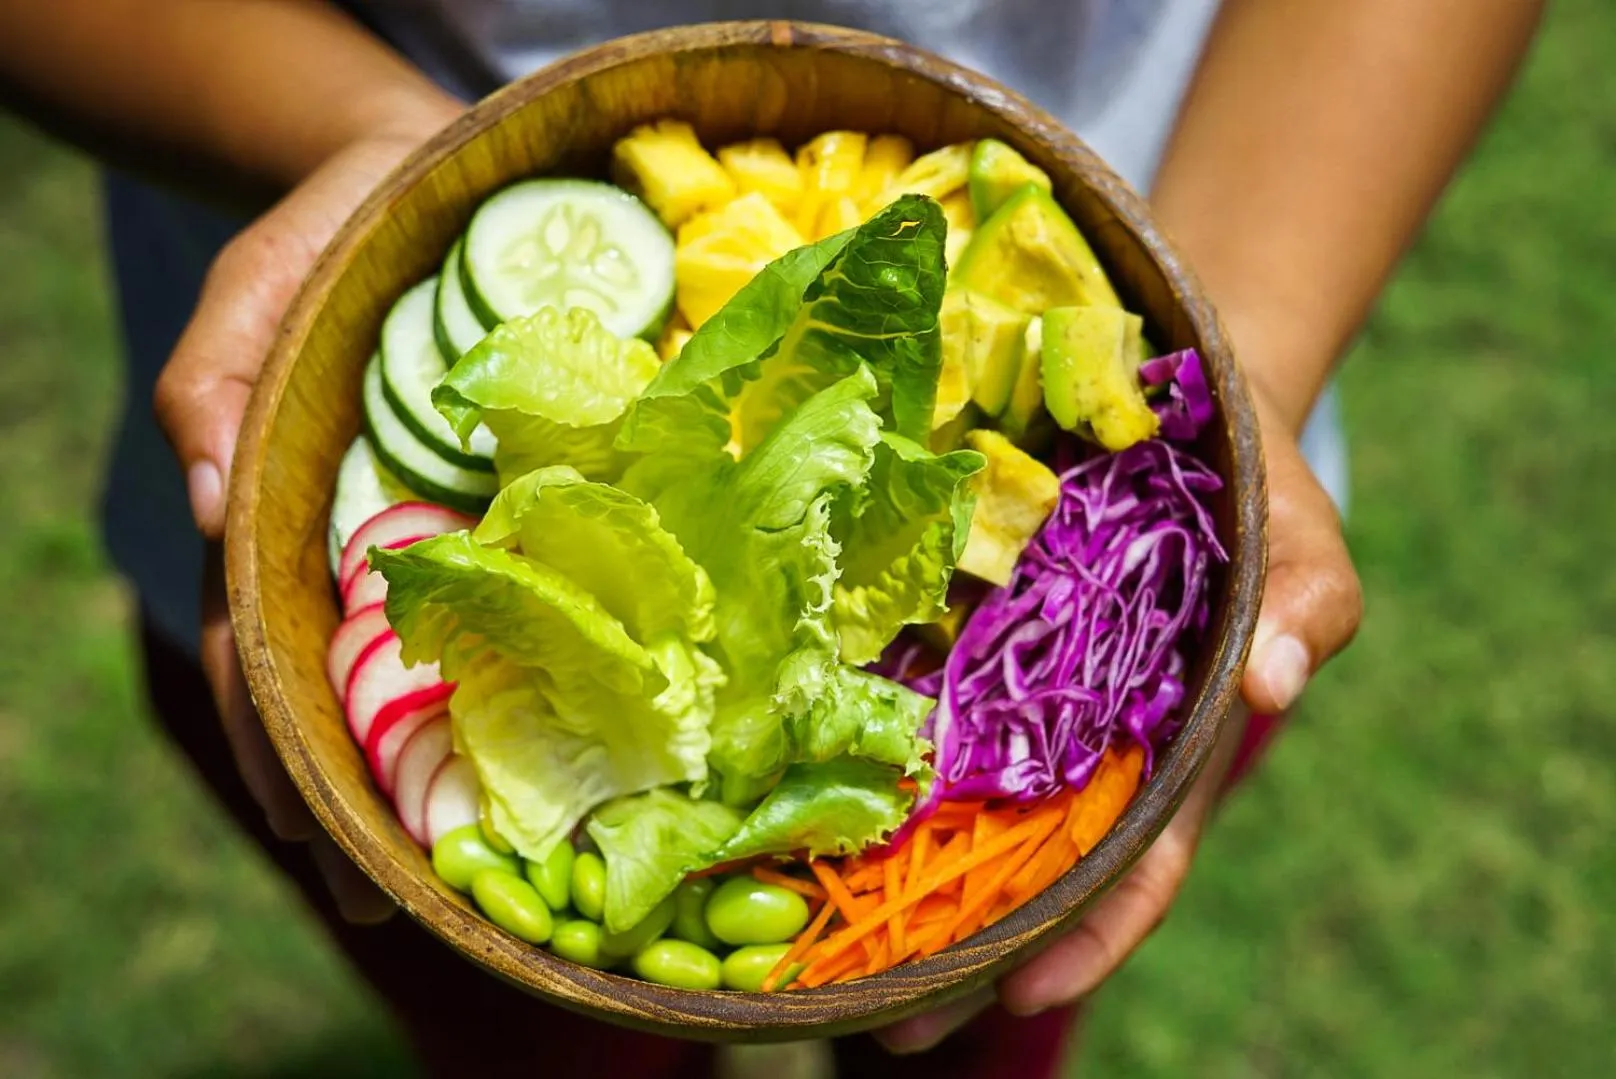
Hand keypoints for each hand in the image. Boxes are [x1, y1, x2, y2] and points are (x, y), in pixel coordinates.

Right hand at [156, 121, 459, 922]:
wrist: (421, 181)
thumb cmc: (323, 239)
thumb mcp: (249, 297)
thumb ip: (214, 390)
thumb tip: (209, 506)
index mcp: (288, 519)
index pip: (264, 661)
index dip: (283, 754)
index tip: (321, 848)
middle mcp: (364, 544)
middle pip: (348, 694)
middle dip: (364, 802)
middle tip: (404, 910)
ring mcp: (439, 530)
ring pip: (430, 667)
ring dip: (444, 767)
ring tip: (480, 874)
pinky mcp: (509, 501)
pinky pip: (513, 597)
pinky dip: (521, 673)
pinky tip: (560, 747)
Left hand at [876, 382, 1362, 1051]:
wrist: (1174, 402)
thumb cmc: (1249, 485)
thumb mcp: (1298, 538)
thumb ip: (1307, 606)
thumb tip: (1273, 686)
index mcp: (1170, 746)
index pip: (1138, 865)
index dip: (1093, 936)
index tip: (1026, 992)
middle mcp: (1083, 744)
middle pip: (1027, 871)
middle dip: (966, 950)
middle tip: (880, 1019)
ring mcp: (1017, 704)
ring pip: (960, 815)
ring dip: (898, 887)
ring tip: (816, 965)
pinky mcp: (961, 650)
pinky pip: (916, 722)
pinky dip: (870, 773)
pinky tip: (793, 812)